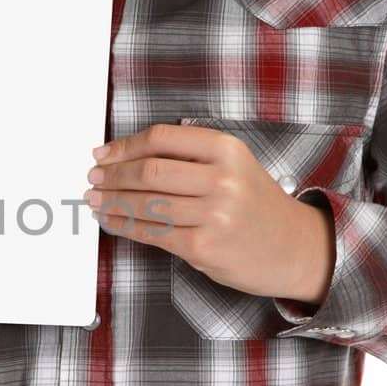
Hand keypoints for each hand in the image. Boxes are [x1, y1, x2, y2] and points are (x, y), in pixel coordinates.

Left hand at [84, 122, 322, 299]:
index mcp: (226, 149)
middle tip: (93, 178)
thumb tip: (126, 155)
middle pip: (149, 170)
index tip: (102, 154)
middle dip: (112, 175)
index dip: (124, 146)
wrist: (293, 247)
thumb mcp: (233, 165)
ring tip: (94, 200)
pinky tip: (111, 221)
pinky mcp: (204, 246)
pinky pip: (152, 233)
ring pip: (146, 204)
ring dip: (112, 202)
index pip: (161, 138)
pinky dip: (124, 226)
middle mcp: (222, 178)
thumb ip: (190, 155)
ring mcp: (214, 214)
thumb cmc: (255, 204)